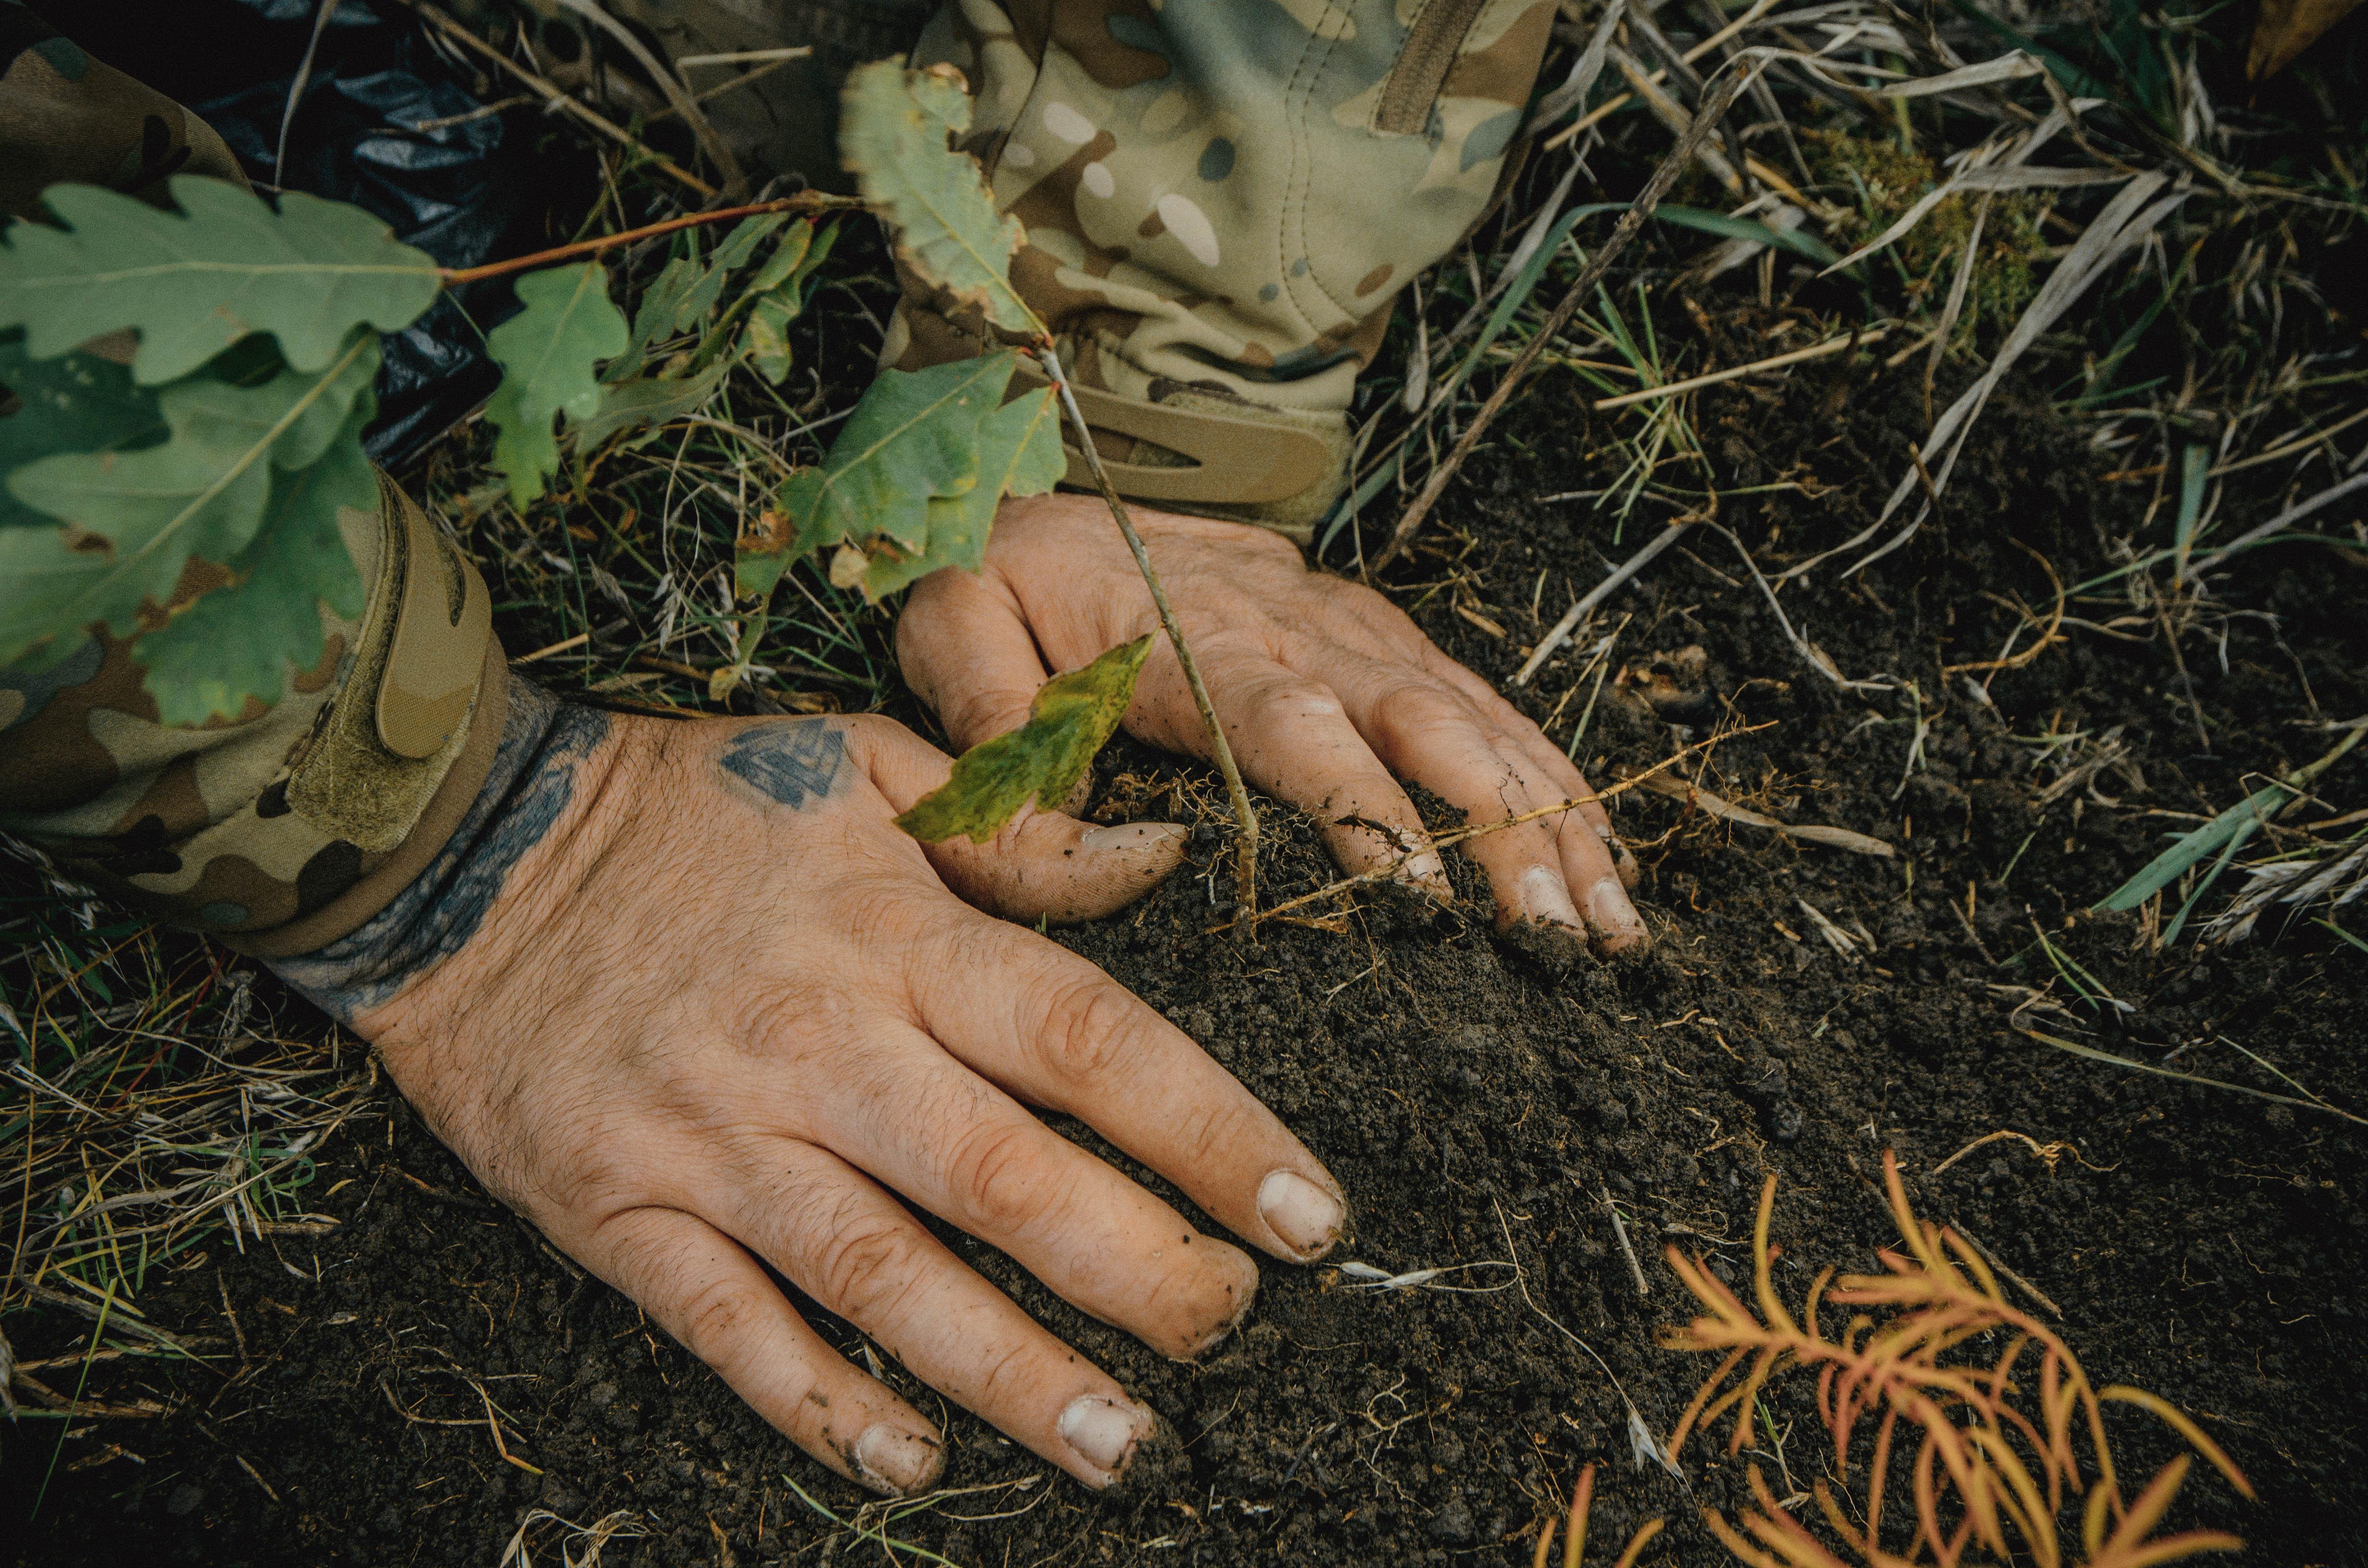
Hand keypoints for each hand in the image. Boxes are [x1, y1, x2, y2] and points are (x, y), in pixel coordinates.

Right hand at [274, 678, 1346, 1493]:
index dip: (1213, 1133)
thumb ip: (1017, 831)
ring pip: (887, 1279)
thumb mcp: (862, 772)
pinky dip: (821, 1403)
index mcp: (894, 934)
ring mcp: (715, 1140)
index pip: (1092, 1041)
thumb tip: (1162, 861)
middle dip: (1142, 1273)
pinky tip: (909, 1461)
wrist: (469, 852)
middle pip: (1010, 1180)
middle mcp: (818, 1045)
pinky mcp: (618, 1210)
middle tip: (1233, 1329)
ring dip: (1014, 1375)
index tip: (1308, 1214)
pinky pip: (730, 1329)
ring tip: (1125, 1446)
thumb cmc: (691, 808)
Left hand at [896, 495, 1646, 954]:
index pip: (1294, 725)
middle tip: (1555, 942)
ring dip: (1549, 821)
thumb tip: (1123, 865)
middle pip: (1422, 726)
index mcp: (1197, 638)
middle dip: (1499, 834)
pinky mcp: (1382, 637)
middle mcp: (1299, 626)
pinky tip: (1602, 863)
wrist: (1036, 471)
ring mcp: (1355, 626)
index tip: (1422, 899)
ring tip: (1609, 929)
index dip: (1366, 807)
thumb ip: (1001, 763)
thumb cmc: (993, 577)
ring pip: (1477, 720)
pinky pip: (1489, 708)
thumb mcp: (950, 640)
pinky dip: (1552, 783)